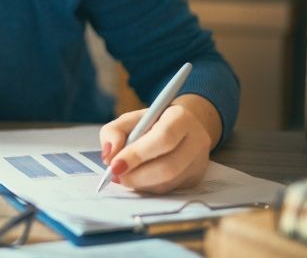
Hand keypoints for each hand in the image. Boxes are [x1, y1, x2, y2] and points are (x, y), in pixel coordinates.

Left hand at [98, 94, 220, 193]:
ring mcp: (198, 162)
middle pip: (168, 166)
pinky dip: (148, 188)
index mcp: (180, 117)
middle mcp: (195, 140)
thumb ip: (114, 132)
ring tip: (122, 178)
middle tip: (116, 176)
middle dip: (137, 175)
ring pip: (169, 182)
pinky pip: (169, 189)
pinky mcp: (195, 178)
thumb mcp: (130, 119)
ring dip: (141, 184)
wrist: (184, 127)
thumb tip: (108, 156)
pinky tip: (137, 180)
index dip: (137, 154)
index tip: (114, 165)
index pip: (163, 138)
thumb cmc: (154, 122)